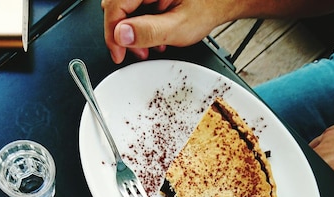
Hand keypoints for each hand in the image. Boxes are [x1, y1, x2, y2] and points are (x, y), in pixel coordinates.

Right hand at [101, 0, 231, 63]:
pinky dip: (138, 24)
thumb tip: (121, 35)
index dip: (112, 34)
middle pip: (115, 6)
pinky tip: (152, 35)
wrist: (221, 0)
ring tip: (148, 46)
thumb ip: (148, 32)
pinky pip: (133, 7)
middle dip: (122, 34)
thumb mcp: (178, 27)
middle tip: (137, 52)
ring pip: (122, 8)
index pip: (114, 6)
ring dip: (130, 31)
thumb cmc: (207, 7)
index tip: (118, 54)